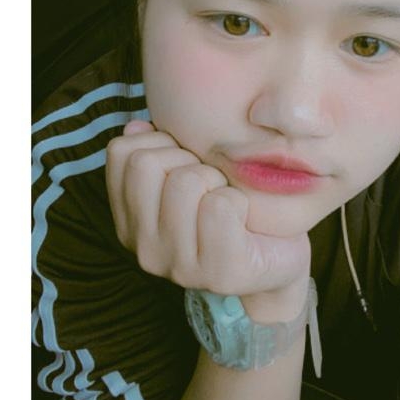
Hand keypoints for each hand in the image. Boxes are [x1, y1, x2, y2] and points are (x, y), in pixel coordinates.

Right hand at [105, 120, 312, 314]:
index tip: (185, 160)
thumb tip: (136, 125)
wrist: (278, 256)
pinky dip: (239, 199)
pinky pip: (220, 205)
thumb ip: (158, 149)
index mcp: (129, 221)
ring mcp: (178, 267)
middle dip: (188, 158)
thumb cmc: (230, 204)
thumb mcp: (188, 170)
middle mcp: (144, 248)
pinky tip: (244, 219)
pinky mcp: (218, 273)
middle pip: (147, 163)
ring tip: (227, 200)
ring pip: (185, 181)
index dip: (160, 141)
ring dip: (216, 178)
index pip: (121, 152)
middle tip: (211, 182)